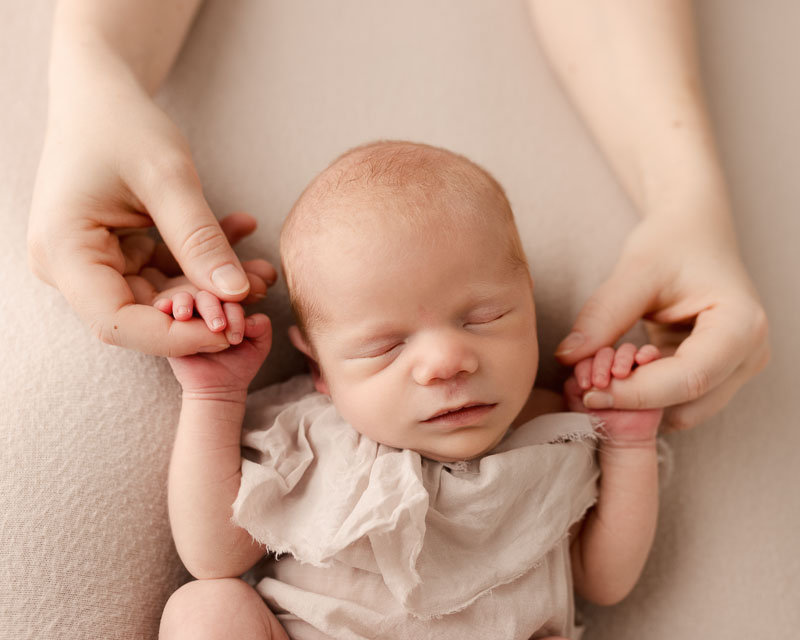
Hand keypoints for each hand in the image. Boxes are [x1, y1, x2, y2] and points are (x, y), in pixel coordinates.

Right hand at [28, 77, 268, 355]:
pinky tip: (242, 231)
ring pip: (161, 295)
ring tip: (260, 267)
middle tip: (258, 289)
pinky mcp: (116, 254)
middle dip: (205, 309)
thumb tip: (238, 294)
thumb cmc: (123, 123)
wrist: (101, 94)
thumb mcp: (167, 177)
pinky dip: (202, 260)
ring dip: (212, 285)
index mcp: (64, 251)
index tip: (231, 329)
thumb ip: (200, 238)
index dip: (176, 336)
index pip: (117, 322)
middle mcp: (70, 267)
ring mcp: (93, 262)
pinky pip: (165, 271)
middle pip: (142, 314)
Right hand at [165, 308, 271, 397]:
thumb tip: (247, 318)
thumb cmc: (239, 363)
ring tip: (185, 316)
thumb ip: (262, 327)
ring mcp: (187, 316)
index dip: (234, 314)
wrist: (219, 388)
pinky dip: (163, 305)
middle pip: (206, 294)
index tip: (237, 338)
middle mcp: (207, 307)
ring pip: (183, 298)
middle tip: (217, 328)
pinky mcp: (169, 328)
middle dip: (212, 309)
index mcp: (228, 306)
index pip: (230, 299)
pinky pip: (162, 310)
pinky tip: (165, 309)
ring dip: (184, 303)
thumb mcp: (260, 345)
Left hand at [556, 216, 769, 429]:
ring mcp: (736, 370)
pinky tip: (617, 371)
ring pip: (682, 412)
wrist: (692, 236)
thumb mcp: (636, 271)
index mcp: (742, 325)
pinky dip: (643, 396)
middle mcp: (749, 355)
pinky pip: (676, 402)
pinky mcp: (715, 377)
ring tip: (601, 370)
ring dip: (638, 403)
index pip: (690, 378)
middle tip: (586, 381)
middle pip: (688, 404)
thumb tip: (568, 357)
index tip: (589, 392)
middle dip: (634, 402)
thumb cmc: (671, 244)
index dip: (637, 393)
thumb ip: (604, 314)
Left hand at [564, 344, 662, 446]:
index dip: (585, 369)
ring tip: (621, 375)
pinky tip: (642, 360)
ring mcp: (631, 366)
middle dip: (602, 364)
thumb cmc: (599, 419)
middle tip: (601, 382)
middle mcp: (610, 364)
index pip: (585, 359)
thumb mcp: (579, 405)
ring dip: (622, 358)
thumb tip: (584, 382)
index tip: (585, 385)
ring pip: (627, 350)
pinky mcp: (651, 370)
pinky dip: (647, 353)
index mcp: (591, 368)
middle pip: (605, 352)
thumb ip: (574, 389)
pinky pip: (651, 354)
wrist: (623, 437)